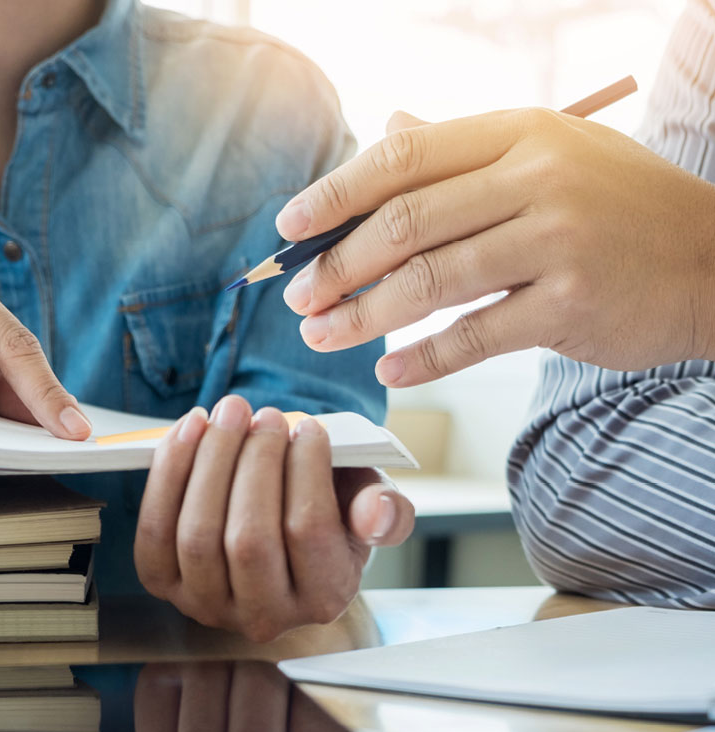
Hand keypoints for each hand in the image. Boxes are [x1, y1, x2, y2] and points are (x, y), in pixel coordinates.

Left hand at [133, 395, 413, 641]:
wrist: (279, 534)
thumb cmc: (330, 514)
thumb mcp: (367, 510)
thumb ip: (385, 511)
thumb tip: (376, 513)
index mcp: (324, 598)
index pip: (309, 533)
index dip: (306, 471)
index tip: (309, 426)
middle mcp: (265, 617)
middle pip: (249, 539)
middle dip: (254, 462)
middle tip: (266, 414)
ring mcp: (208, 606)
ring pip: (197, 535)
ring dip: (210, 461)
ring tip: (230, 412)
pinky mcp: (165, 585)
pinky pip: (155, 531)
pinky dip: (169, 474)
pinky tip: (191, 430)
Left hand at [277, 109, 714, 384]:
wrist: (714, 261)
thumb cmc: (617, 209)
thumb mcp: (547, 156)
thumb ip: (463, 149)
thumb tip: (387, 128)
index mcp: (517, 133)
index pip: (403, 159)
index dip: (335, 194)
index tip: (289, 227)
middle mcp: (535, 178)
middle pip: (405, 224)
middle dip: (337, 266)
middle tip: (298, 299)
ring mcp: (557, 241)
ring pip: (430, 283)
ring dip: (363, 317)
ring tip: (323, 337)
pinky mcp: (571, 305)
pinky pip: (475, 336)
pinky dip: (423, 359)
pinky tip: (388, 373)